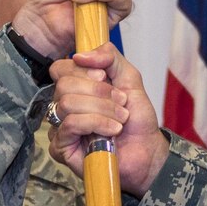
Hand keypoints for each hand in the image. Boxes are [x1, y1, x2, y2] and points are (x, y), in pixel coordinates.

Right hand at [49, 45, 169, 193]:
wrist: (147, 149)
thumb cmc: (137, 118)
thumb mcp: (129, 78)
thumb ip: (110, 57)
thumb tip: (80, 55)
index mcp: (76, 88)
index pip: (60, 69)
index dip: (82, 70)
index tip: (105, 76)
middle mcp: (64, 106)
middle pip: (64, 85)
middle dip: (99, 92)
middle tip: (121, 103)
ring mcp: (59, 127)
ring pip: (67, 104)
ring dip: (102, 109)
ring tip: (120, 119)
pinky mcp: (60, 147)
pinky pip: (70, 125)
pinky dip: (96, 123)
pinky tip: (112, 131)